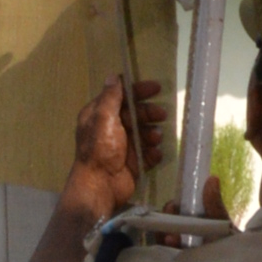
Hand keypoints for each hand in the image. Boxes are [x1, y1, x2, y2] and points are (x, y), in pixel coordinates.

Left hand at [63, 75, 169, 215]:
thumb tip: (112, 76)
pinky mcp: (134, 162)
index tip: (156, 88)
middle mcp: (111, 128)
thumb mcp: (103, 118)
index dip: (138, 90)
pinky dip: (153, 152)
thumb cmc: (100, 149)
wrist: (101, 185)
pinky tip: (155, 153)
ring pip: (144, 132)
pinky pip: (149, 152)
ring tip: (155, 138)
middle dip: (149, 113)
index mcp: (100, 115)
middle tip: (161, 115)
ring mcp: (123, 146)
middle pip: (135, 113)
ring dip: (152, 133)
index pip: (121, 96)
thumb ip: (110, 98)